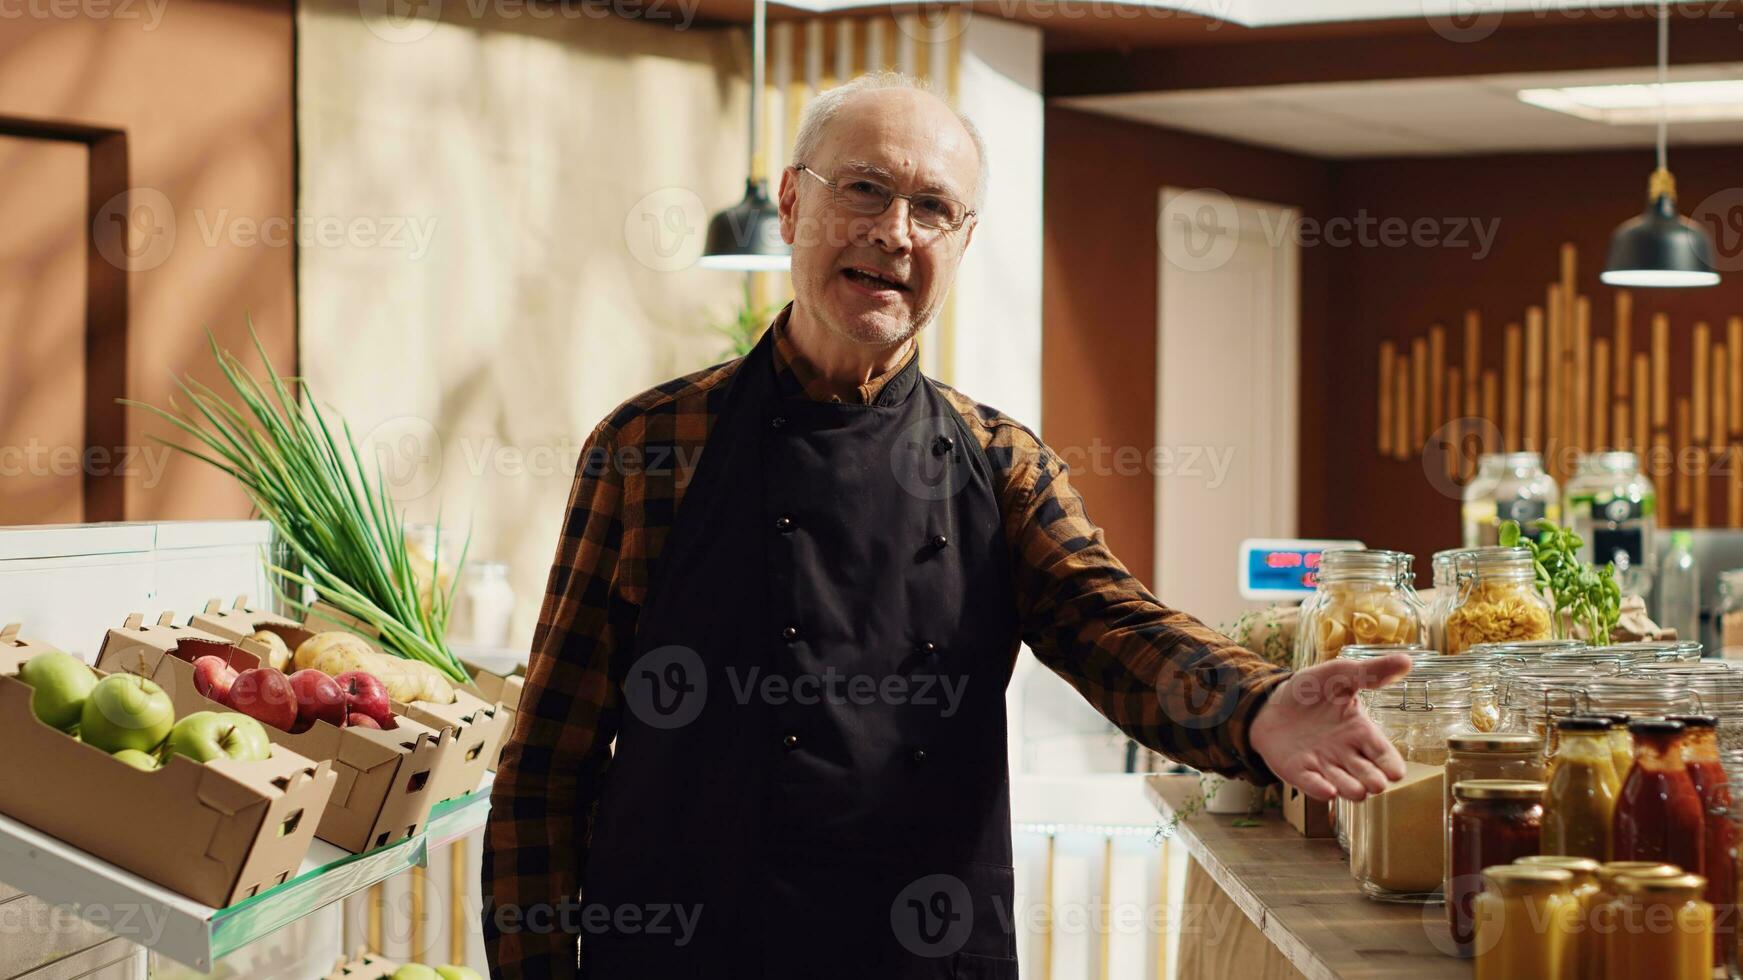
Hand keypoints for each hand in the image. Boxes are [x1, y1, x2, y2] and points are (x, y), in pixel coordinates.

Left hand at [1248, 652, 1410, 800]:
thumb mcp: (1340, 675)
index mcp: (1360, 731)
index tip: (1396, 772)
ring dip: (1351, 789)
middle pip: (1368, 775)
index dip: (1391, 764)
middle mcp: (1346, 753)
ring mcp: (1323, 765)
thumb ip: (1370, 672)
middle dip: (1373, 781)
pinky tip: (1328, 791)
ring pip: (1345, 786)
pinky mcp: (1299, 772)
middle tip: (1375, 783)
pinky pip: (1312, 785)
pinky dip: (1320, 790)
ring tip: (1358, 790)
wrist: (1270, 702)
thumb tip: (1406, 660)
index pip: (1383, 754)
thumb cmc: (1312, 690)